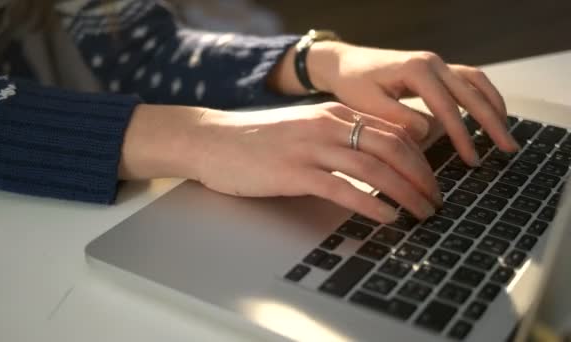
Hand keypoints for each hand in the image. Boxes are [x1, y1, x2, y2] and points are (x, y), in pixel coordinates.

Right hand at [191, 102, 442, 222]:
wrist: (212, 140)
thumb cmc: (256, 140)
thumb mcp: (303, 129)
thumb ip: (336, 138)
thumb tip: (371, 160)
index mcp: (333, 114)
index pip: (391, 131)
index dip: (419, 157)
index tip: (431, 179)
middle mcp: (327, 126)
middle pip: (391, 147)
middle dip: (422, 176)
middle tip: (436, 200)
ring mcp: (310, 148)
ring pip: (374, 168)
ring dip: (406, 192)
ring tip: (422, 213)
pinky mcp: (294, 172)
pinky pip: (343, 188)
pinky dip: (371, 205)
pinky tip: (387, 218)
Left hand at [270, 42, 519, 165]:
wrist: (344, 63)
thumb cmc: (352, 84)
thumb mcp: (368, 104)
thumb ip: (397, 118)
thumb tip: (427, 134)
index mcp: (416, 71)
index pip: (447, 107)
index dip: (462, 136)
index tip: (472, 159)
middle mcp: (432, 62)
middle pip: (472, 91)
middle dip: (492, 122)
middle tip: (509, 148)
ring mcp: (436, 62)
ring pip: (476, 82)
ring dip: (494, 106)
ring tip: (506, 133)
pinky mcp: (435, 68)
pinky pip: (468, 79)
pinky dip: (483, 95)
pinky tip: (491, 114)